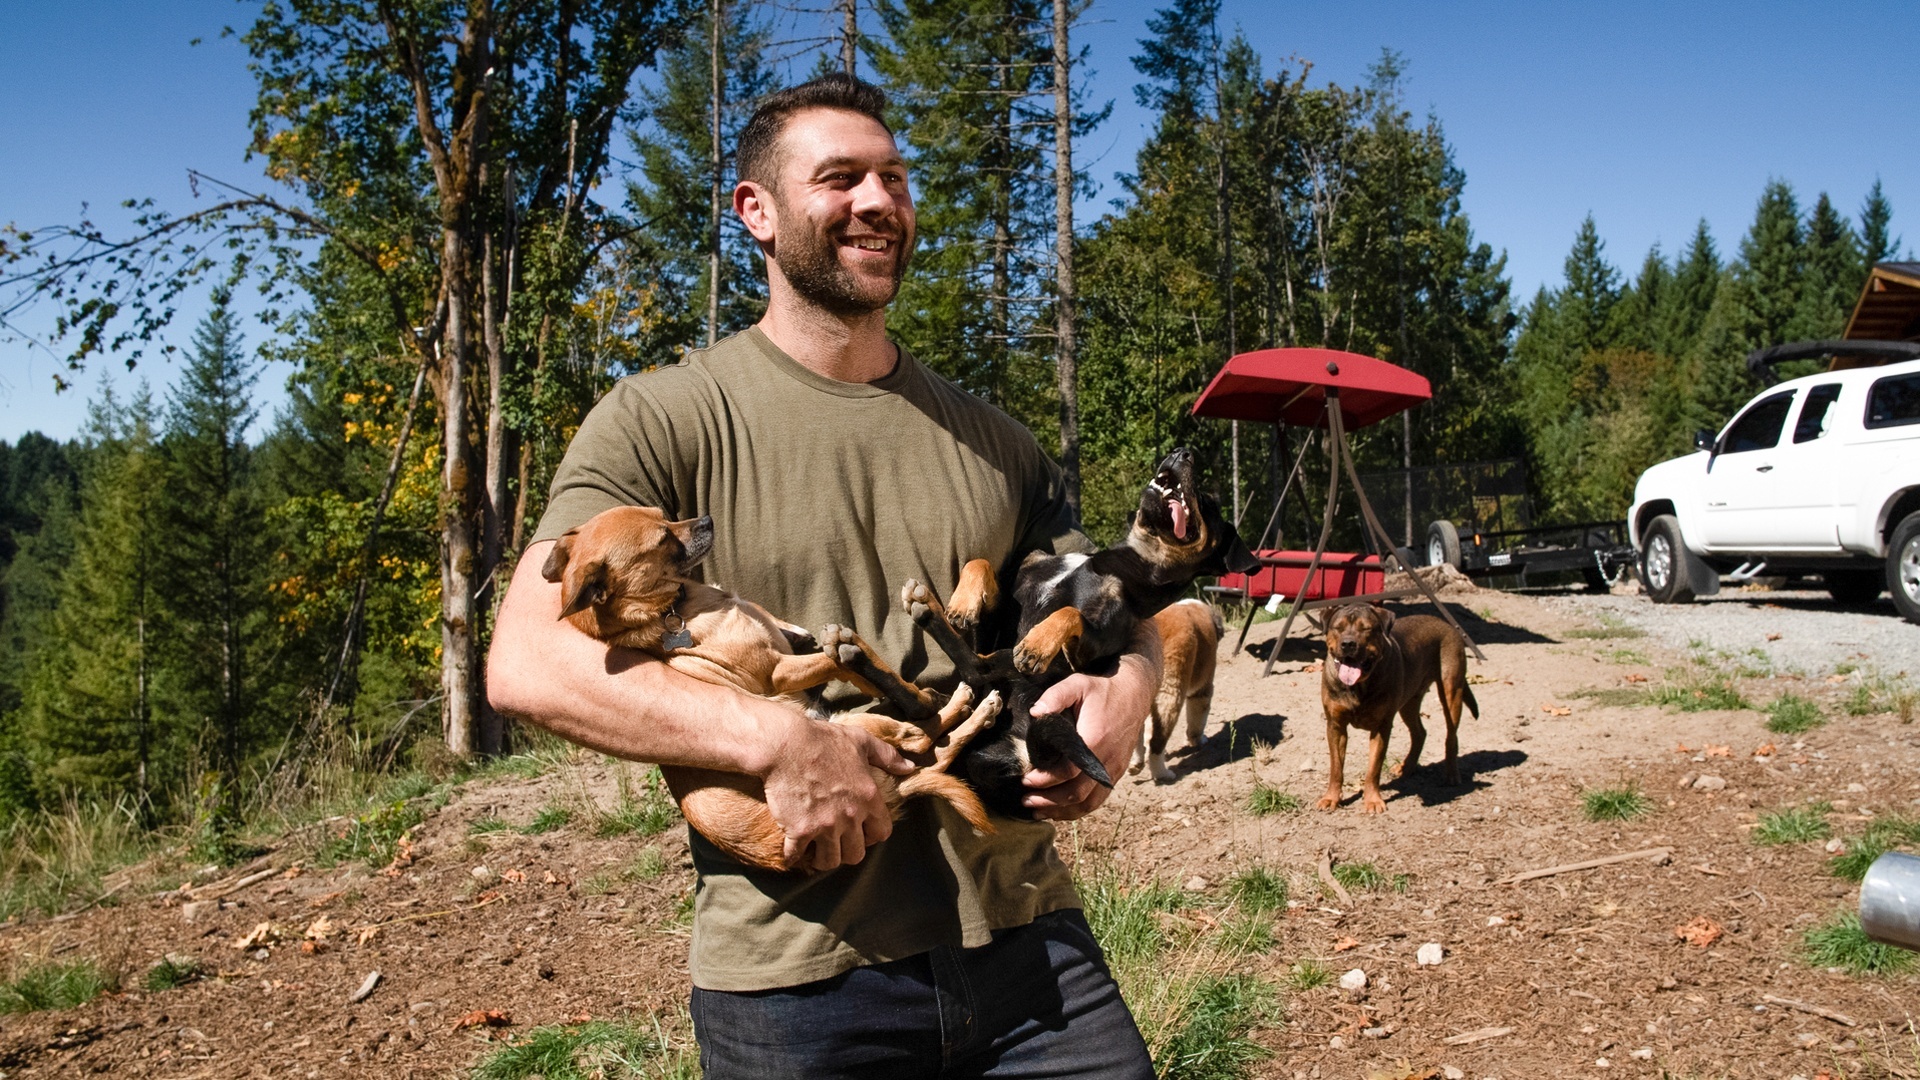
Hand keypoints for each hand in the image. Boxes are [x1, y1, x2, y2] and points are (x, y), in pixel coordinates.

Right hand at [761, 713, 914, 872]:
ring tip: (815, 850)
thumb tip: (909, 767)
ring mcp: (825, 826)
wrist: (784, 744)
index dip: (871, 835)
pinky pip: (797, 856)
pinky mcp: (799, 831)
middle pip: (856, 854)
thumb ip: (887, 756)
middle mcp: (850, 816)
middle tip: (836, 842)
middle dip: (846, 850)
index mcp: (868, 797)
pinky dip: (793, 856)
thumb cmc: (822, 740)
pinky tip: (791, 850)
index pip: (882, 833)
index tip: (860, 831)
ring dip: (822, 858)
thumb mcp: (860, 741)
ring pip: (830, 862)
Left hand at [1021, 628, 1162, 821]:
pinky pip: (1098, 800)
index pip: (1068, 771)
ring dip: (1062, 811)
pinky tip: (1060, 810)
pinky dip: (1078, 810)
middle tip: (1025, 800)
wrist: (1134, 694)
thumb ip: (1055, 696)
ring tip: (1038, 811)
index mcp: (1095, 740)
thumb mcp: (1077, 684)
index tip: (1025, 779)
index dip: (1045, 780)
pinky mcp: (1116, 773)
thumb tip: (1035, 712)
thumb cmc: (1102, 690)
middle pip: (1077, 793)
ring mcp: (1114, 769)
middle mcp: (1106, 760)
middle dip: (1049, 801)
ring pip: (1088, 802)